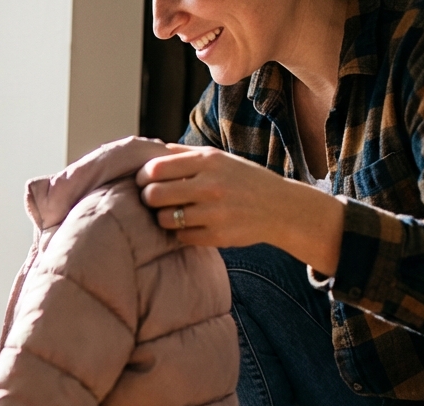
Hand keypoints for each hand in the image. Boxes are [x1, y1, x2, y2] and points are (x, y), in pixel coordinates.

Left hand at [135, 145, 344, 275]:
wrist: (280, 208)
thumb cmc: (242, 180)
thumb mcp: (218, 158)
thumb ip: (184, 154)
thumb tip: (148, 150)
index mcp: (208, 161)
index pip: (155, 168)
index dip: (142, 176)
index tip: (143, 181)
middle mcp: (211, 185)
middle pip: (154, 195)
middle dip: (148, 198)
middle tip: (153, 199)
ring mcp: (215, 213)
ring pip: (164, 219)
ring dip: (163, 217)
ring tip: (173, 213)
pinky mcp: (218, 236)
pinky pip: (181, 236)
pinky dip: (181, 232)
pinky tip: (191, 225)